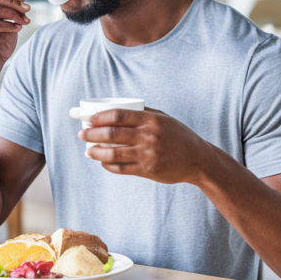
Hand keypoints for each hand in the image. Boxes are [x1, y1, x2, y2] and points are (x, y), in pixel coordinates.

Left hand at [79, 108, 213, 184]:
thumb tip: (114, 109)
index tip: (88, 118)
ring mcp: (147, 154)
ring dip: (95, 152)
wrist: (198, 160)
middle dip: (91, 134)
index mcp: (151, 120)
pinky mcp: (147, 170)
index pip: (118, 115)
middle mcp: (148, 136)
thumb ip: (142, 113)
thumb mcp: (164, 118)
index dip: (99, 117)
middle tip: (82, 134)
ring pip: (113, 153)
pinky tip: (102, 161)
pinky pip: (120, 168)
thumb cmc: (179, 136)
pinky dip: (107, 164)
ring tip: (88, 151)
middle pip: (111, 134)